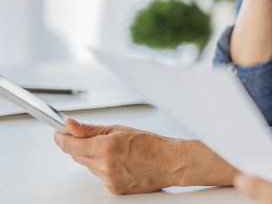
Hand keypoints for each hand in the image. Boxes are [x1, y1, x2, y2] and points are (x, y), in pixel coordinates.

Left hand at [53, 118, 179, 193]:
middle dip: (80, 145)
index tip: (58, 132)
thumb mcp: (120, 129)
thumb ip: (90, 129)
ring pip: (88, 166)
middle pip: (76, 155)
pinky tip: (120, 162)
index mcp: (105, 147)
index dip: (61, 137)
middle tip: (92, 137)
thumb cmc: (152, 144)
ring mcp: (108, 179)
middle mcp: (104, 166)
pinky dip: (104, 167)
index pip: (70, 145)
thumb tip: (70, 125)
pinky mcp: (113, 189)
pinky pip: (99, 176)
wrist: (170, 163)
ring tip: (116, 150)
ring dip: (94, 157)